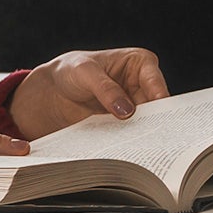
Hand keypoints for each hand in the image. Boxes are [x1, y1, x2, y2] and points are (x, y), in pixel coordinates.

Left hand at [8, 48, 169, 139]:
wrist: (53, 90)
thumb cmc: (71, 70)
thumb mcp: (85, 73)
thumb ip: (105, 89)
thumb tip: (127, 111)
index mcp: (139, 63)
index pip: (155, 81)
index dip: (159, 97)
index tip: (159, 113)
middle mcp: (142, 84)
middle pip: (156, 105)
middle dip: (154, 120)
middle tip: (152, 137)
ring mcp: (134, 105)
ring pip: (146, 122)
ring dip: (142, 133)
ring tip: (139, 146)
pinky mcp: (124, 122)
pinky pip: (132, 132)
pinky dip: (130, 140)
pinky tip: (125, 149)